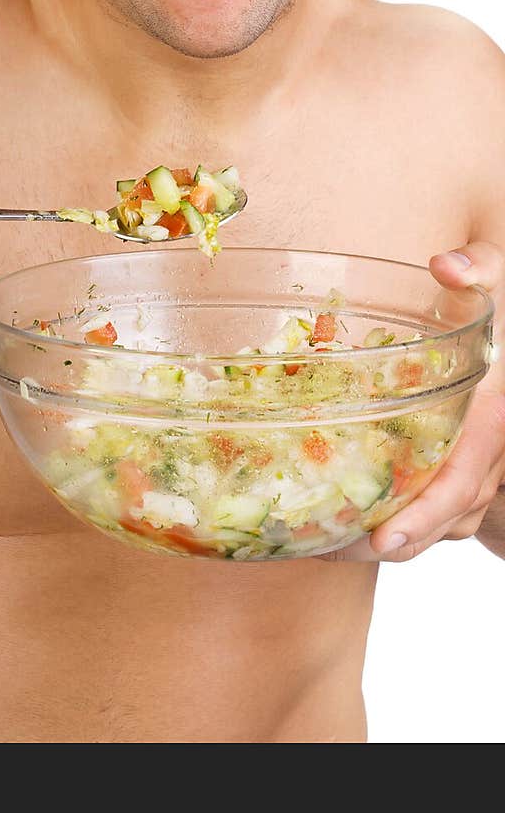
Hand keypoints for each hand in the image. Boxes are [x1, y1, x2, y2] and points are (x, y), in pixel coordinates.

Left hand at [322, 242, 504, 561]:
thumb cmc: (499, 308)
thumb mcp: (499, 280)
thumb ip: (479, 268)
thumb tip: (446, 264)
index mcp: (492, 414)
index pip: (464, 477)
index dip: (425, 513)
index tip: (382, 540)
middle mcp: (490, 452)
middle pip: (447, 515)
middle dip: (398, 542)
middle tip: (340, 552)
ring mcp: (482, 468)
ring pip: (441, 522)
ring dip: (394, 540)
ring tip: (329, 547)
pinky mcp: (463, 471)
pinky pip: (436, 511)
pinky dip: (402, 525)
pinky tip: (347, 529)